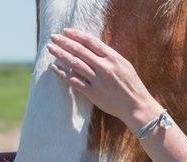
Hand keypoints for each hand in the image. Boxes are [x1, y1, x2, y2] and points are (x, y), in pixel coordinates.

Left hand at [47, 29, 162, 131]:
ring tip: (51, 49)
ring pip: (74, 64)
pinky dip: (62, 74)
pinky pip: (74, 81)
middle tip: (53, 37)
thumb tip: (92, 48)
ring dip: (60, 55)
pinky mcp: (92, 93)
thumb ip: (108, 56)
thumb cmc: (130, 84)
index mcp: (113, 57)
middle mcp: (104, 67)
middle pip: (80, 51)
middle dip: (64, 42)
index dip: (77, 35)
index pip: (91, 42)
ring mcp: (97, 80)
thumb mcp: (123, 64)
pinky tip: (54, 68)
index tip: (66, 31)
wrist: (136, 105)